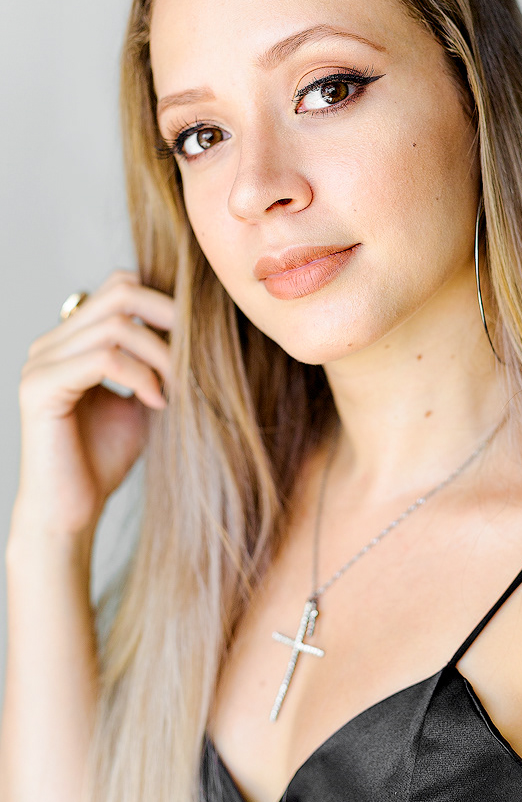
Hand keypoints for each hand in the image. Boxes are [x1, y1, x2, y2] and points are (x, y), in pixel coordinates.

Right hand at [12, 269, 175, 542]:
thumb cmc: (104, 461)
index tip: (197, 341)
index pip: (121, 287)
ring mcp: (40, 362)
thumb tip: (201, 327)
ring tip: (178, 388)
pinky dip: (141, 376)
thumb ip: (156, 361)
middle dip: (169, 317)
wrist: (70, 514)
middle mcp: (50, 343)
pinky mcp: (40, 388)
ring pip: (116, 325)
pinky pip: (104, 358)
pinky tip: (156, 402)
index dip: (165, 304)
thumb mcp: (142, 398)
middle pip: (120, 291)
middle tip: (197, 353)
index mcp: (70, 340)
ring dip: (161, 354)